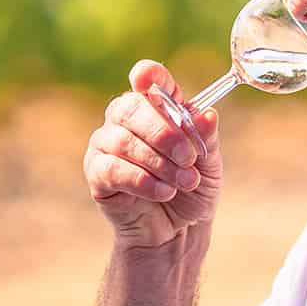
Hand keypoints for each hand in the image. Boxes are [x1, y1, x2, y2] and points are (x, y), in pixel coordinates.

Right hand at [83, 61, 222, 250]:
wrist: (179, 230)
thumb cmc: (192, 189)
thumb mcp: (209, 163)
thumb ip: (206, 138)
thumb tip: (207, 115)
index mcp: (154, 106)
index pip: (147, 79)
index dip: (147, 75)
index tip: (146, 78)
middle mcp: (124, 119)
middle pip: (131, 107)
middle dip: (164, 133)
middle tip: (188, 158)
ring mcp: (106, 144)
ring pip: (123, 141)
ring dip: (159, 163)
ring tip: (183, 182)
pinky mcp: (97, 173)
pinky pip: (113, 169)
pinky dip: (143, 181)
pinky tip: (164, 192)